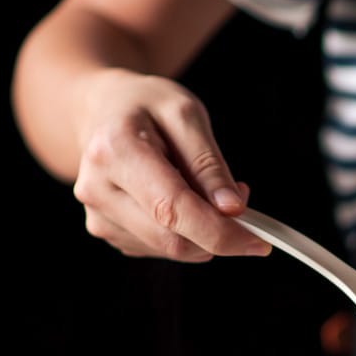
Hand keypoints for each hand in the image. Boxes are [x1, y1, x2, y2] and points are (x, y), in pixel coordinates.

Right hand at [70, 69, 269, 261]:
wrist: (102, 110)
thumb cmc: (146, 106)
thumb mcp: (186, 114)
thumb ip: (209, 164)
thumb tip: (232, 210)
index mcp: (115, 150)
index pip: (173, 208)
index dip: (220, 232)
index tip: (259, 242)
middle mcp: (97, 188)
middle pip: (172, 239)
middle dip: (219, 232)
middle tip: (238, 200)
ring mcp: (97, 214)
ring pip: (169, 249)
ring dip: (202, 232)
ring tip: (202, 188)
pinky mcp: (105, 230)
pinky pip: (158, 248)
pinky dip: (183, 233)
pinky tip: (179, 200)